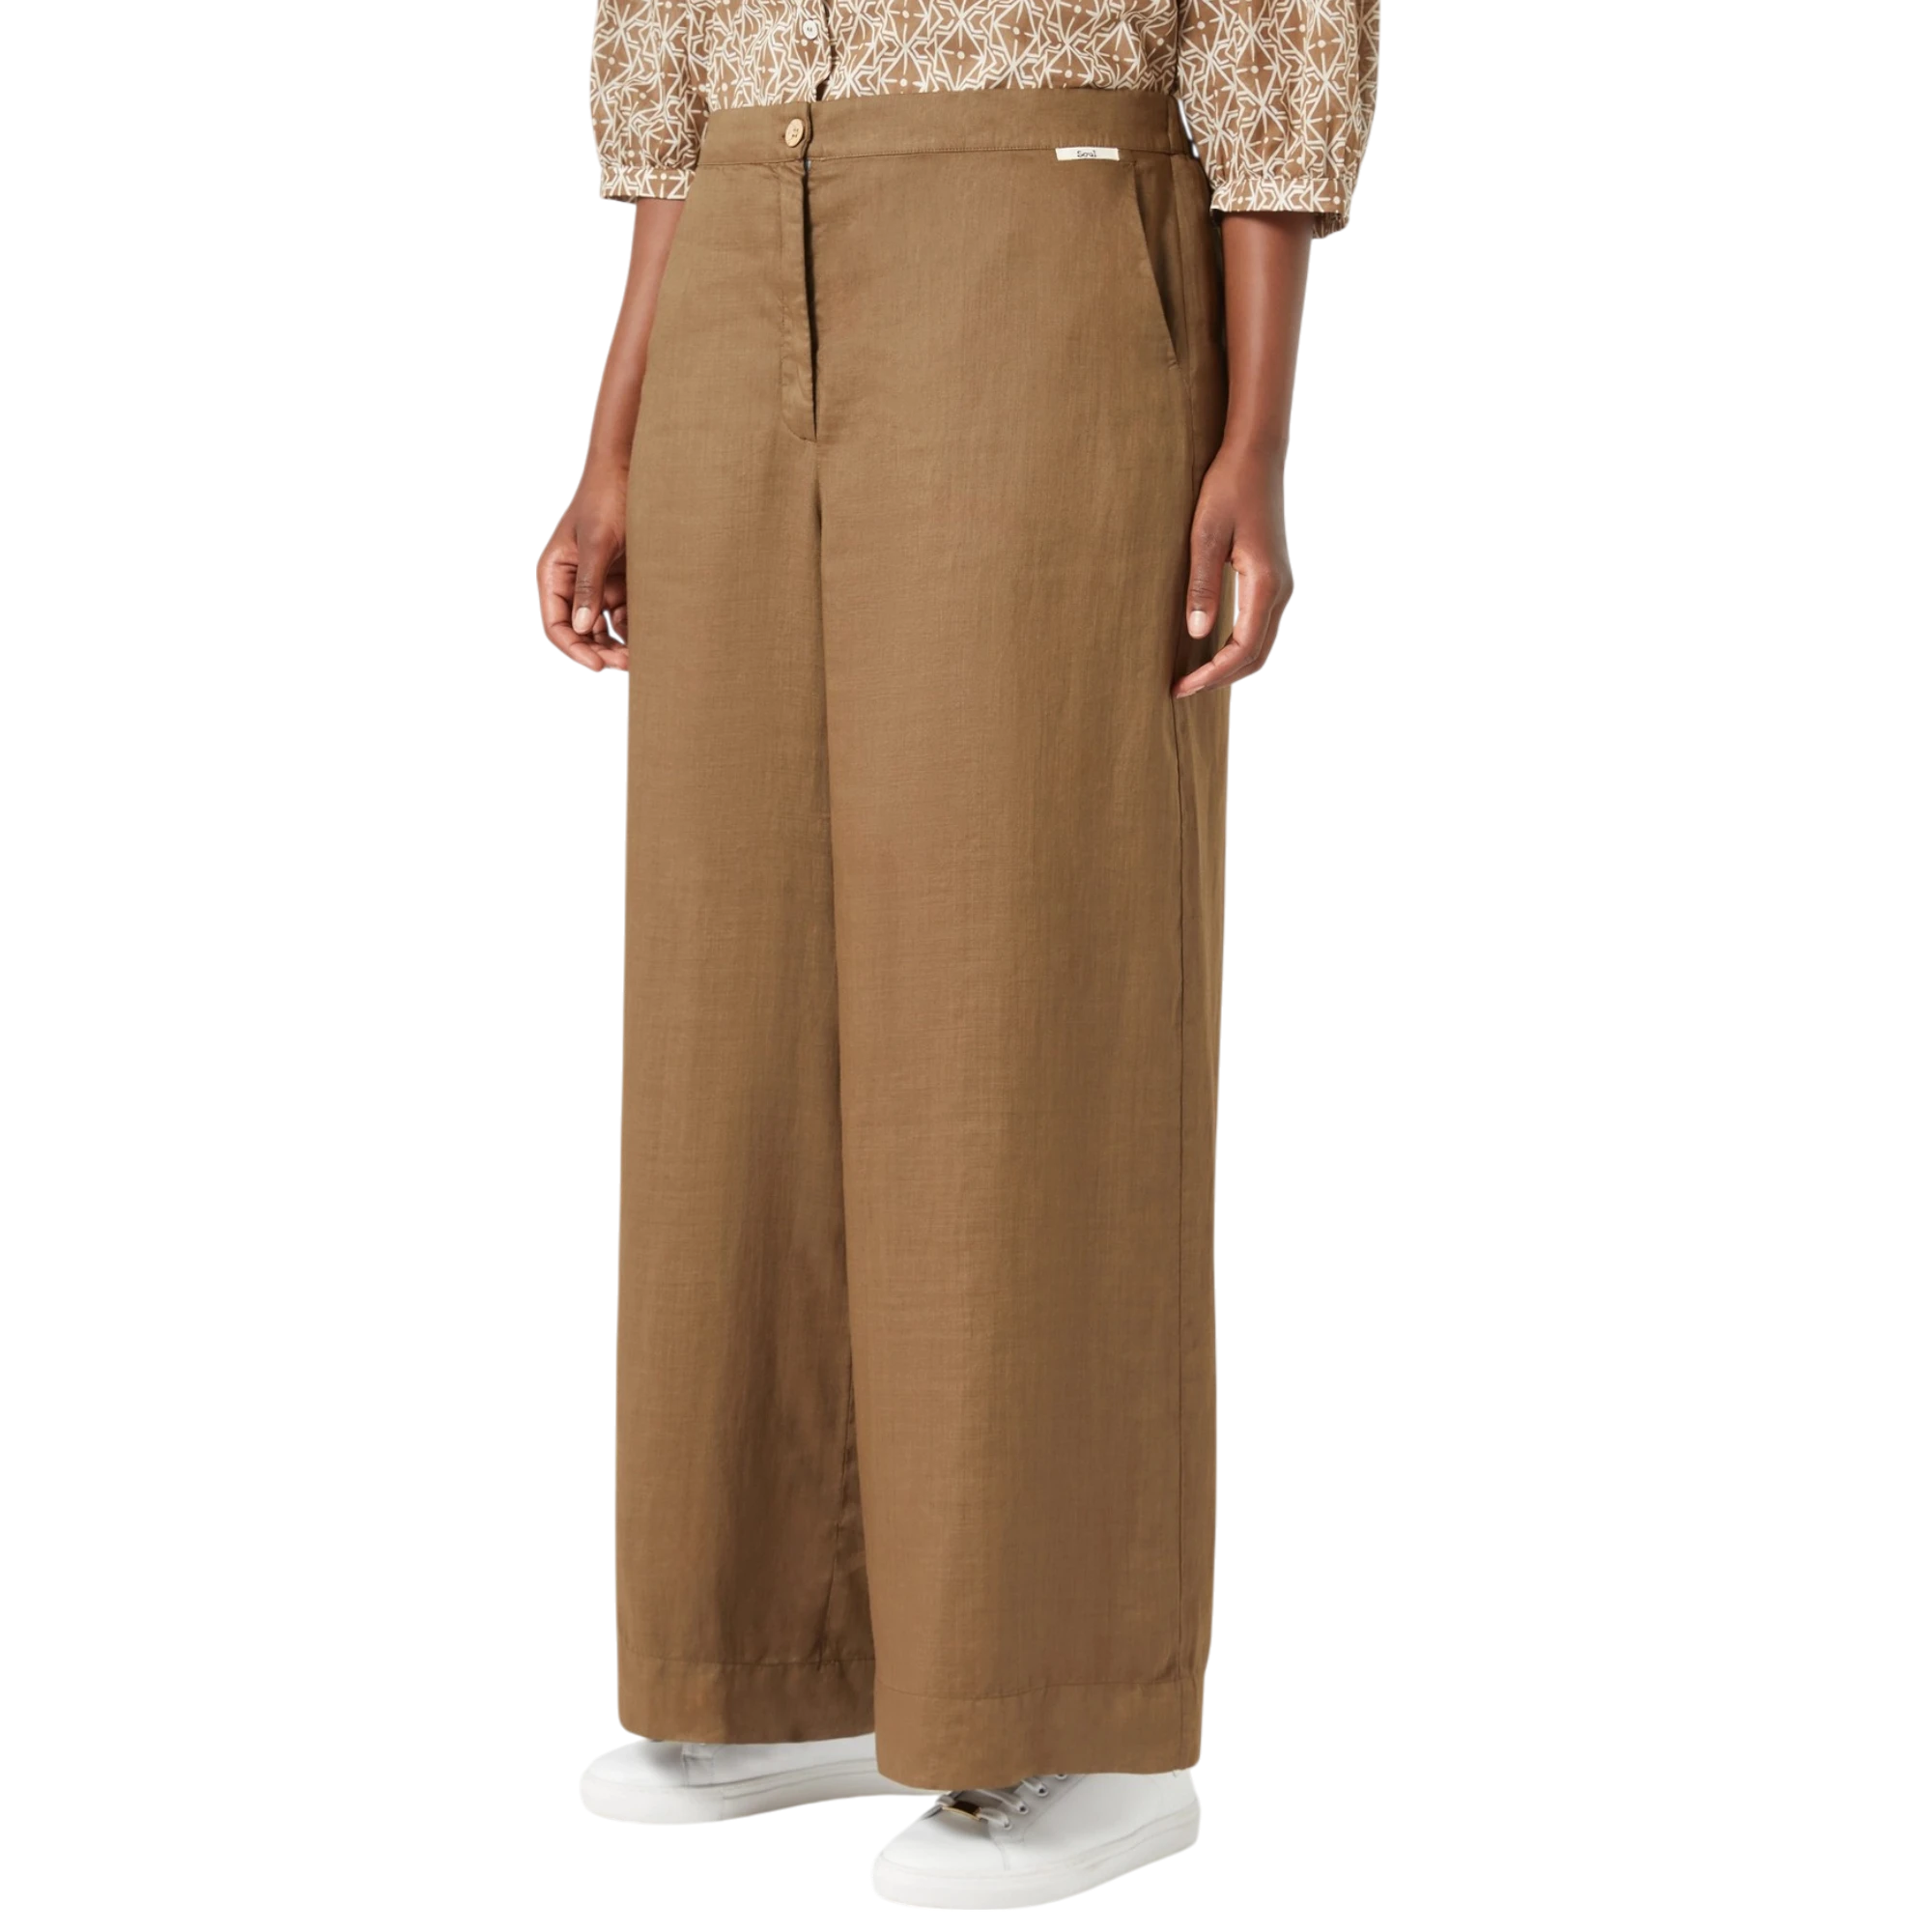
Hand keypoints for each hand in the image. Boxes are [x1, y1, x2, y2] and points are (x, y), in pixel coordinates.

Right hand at [538, 460, 630, 673]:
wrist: (634, 472)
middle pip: (580, 631)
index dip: (574, 648)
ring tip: (639, 656)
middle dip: (599, 650)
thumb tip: (581, 625)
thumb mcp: (597, 543)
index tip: (596, 665)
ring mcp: (597, 584)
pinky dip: (632, 629)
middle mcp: (572, 584)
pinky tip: (648, 637)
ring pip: (603, 628)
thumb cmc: (607, 498)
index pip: (556, 624)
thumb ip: (588, 584)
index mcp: (555, 574)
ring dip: (618, 644)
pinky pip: (624, 615)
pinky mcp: (620, 583)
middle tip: (625, 664)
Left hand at [1171, 443, 1293, 698]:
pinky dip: (1240, 649)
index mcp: (1264, 583)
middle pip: (1256, 656)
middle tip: (1183, 689)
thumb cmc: (1228, 489)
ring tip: (1196, 676)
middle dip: (1220, 679)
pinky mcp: (1274, 580)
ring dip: (1231, 667)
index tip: (1182, 687)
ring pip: (1262, 646)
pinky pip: (1261, 628)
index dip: (1211, 675)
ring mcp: (1281, 586)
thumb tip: (1197, 632)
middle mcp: (1279, 590)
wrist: (1255, 458)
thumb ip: (1203, 586)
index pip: (1241, 649)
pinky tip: (1214, 651)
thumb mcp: (1206, 536)